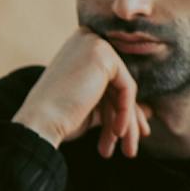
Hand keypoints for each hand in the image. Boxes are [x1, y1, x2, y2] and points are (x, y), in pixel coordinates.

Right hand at [16, 30, 144, 161]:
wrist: (39, 123)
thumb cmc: (58, 118)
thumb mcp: (93, 109)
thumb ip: (117, 104)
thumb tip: (150, 110)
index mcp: (80, 48)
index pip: (111, 81)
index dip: (122, 109)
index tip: (127, 135)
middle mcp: (87, 39)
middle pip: (119, 84)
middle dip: (127, 119)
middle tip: (130, 149)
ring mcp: (94, 44)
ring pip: (125, 88)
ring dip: (128, 122)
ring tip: (127, 151)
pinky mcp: (102, 54)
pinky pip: (127, 87)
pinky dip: (125, 112)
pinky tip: (116, 133)